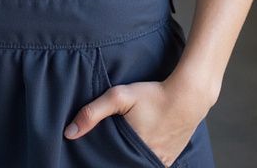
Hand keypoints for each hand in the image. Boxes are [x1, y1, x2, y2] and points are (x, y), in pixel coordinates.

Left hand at [63, 74, 209, 166]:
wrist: (188, 97)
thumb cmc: (152, 95)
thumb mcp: (119, 97)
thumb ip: (93, 112)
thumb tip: (68, 133)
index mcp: (131, 152)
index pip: (108, 164)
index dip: (99, 159)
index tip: (92, 154)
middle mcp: (146, 162)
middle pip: (121, 165)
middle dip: (111, 158)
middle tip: (105, 147)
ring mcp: (159, 163)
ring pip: (135, 165)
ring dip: (125, 159)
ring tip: (119, 145)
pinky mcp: (168, 160)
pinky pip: (149, 164)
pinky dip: (140, 158)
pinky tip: (133, 147)